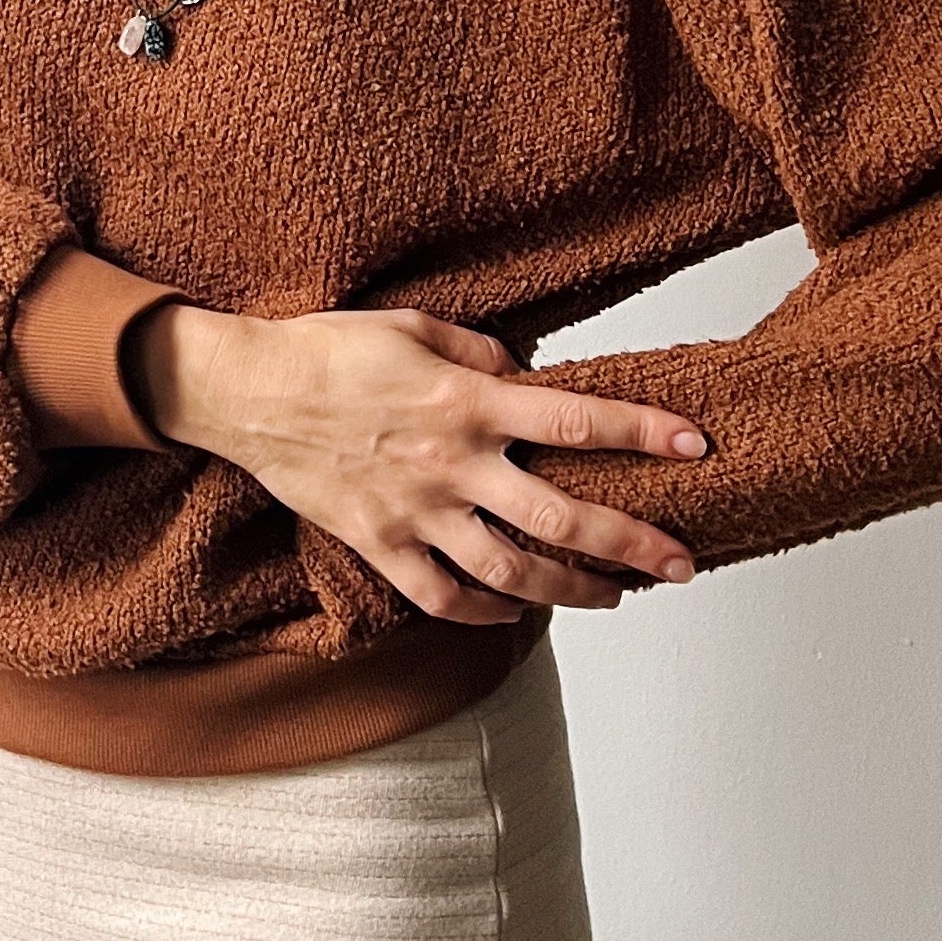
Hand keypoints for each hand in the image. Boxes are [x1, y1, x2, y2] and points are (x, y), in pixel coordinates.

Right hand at [126, 300, 706, 625]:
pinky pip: (443, 598)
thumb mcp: (416, 326)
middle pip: (562, 517)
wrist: (246, 393)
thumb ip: (482, 351)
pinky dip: (486, 614)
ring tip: (614, 599)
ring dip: (573, 592)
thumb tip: (527, 373)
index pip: (577, 418)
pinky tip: (516, 614)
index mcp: (468, 403)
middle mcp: (453, 466)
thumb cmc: (329, 349)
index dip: (643, 432)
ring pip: (512, 572)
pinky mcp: (380, 546)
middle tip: (682, 563)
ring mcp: (417, 514)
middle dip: (631, 545)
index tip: (695, 445)